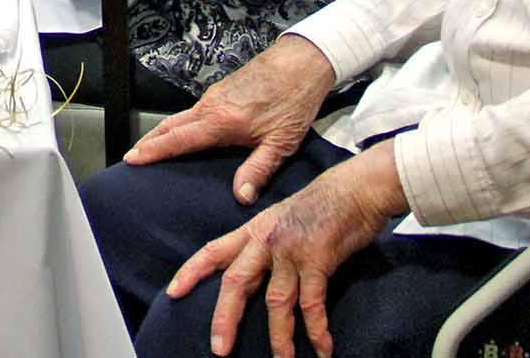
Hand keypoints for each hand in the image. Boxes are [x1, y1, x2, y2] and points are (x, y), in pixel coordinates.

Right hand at [129, 35, 338, 200]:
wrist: (301, 61)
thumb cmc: (293, 100)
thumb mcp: (281, 142)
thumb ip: (258, 170)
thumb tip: (240, 197)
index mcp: (221, 121)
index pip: (178, 139)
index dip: (153, 151)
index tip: (131, 158)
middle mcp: (212, 106)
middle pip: (170, 125)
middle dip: (150, 142)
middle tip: (132, 156)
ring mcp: (216, 95)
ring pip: (181, 115)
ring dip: (163, 131)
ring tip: (151, 146)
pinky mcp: (223, 89)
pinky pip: (193, 109)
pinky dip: (180, 122)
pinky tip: (185, 131)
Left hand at [172, 143, 406, 357]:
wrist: (356, 188)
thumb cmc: (322, 205)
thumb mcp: (282, 220)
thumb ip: (265, 245)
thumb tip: (254, 274)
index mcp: (254, 230)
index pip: (214, 251)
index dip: (191, 271)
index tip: (173, 292)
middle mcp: (266, 240)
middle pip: (236, 282)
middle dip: (226, 318)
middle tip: (220, 349)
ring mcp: (291, 249)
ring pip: (276, 301)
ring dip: (279, 336)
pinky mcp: (317, 259)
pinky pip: (312, 303)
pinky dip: (316, 330)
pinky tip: (323, 349)